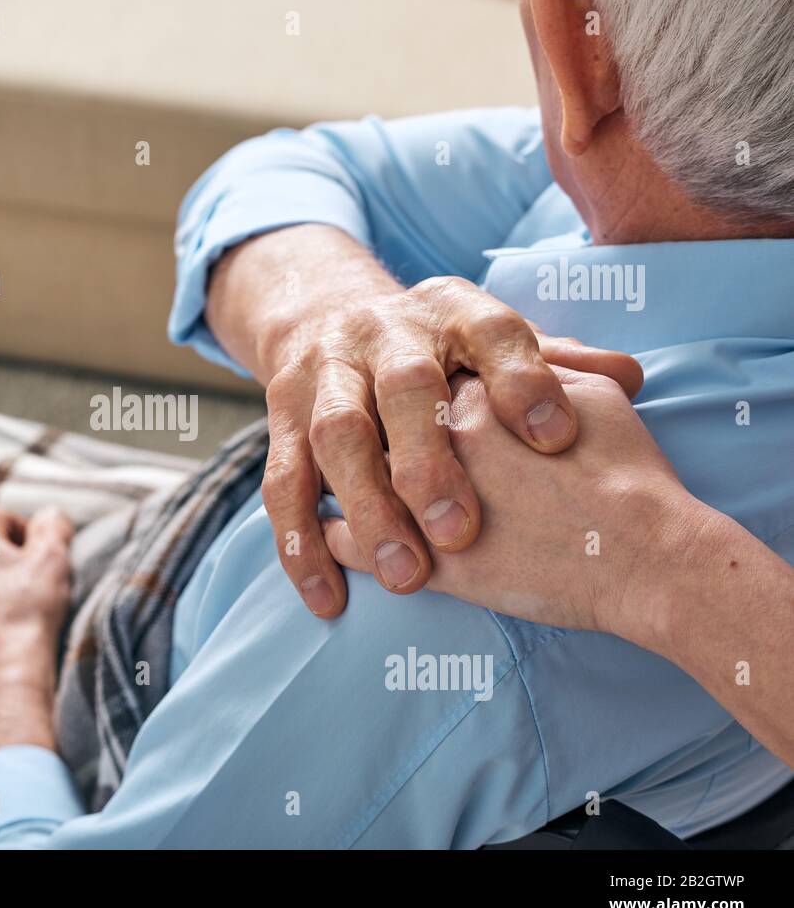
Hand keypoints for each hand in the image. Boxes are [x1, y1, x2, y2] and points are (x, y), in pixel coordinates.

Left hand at [0, 505, 73, 686]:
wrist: (3, 670)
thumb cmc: (29, 610)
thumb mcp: (54, 558)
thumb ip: (53, 526)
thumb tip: (50, 516)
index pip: (1, 518)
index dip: (26, 534)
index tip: (41, 559)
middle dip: (4, 561)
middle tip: (31, 585)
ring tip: (12, 610)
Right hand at [236, 232, 641, 615]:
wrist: (324, 314)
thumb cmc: (436, 349)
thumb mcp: (490, 343)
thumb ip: (553, 365)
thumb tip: (627, 376)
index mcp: (450, 310)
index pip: (492, 333)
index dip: (523, 381)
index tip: (556, 438)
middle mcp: (382, 333)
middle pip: (405, 387)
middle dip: (428, 459)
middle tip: (459, 532)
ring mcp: (325, 373)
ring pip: (337, 435)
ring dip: (367, 506)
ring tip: (405, 576)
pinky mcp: (280, 416)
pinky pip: (283, 482)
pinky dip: (301, 542)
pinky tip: (328, 597)